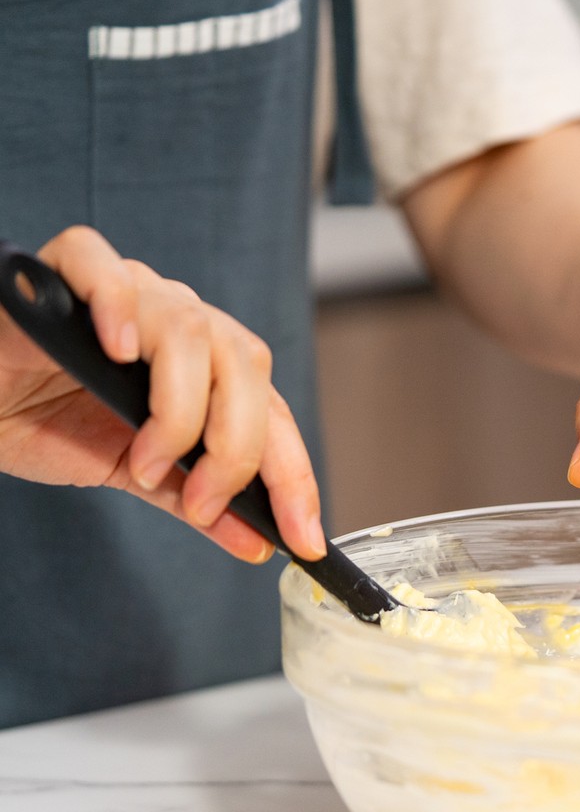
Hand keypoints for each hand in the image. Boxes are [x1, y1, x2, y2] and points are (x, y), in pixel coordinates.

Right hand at [0, 226, 325, 561]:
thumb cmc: (43, 417)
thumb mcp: (129, 471)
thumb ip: (193, 500)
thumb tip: (257, 542)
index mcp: (206, 367)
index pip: (273, 414)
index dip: (294, 477)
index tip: (303, 538)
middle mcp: (178, 322)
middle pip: (245, 367)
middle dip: (237, 448)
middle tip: (201, 501)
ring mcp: (127, 292)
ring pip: (190, 328)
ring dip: (178, 409)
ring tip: (143, 461)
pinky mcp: (64, 272)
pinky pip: (103, 268)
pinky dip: (118, 308)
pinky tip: (117, 351)